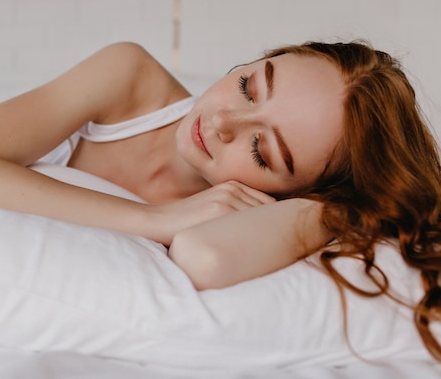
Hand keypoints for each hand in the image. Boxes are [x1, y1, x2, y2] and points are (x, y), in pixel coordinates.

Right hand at [145, 181, 275, 244]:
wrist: (156, 221)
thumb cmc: (185, 223)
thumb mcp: (211, 210)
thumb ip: (234, 212)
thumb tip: (261, 234)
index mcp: (232, 185)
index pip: (269, 204)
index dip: (278, 223)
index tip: (282, 239)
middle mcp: (232, 188)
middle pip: (270, 210)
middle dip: (278, 230)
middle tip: (284, 250)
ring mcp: (227, 197)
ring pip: (264, 218)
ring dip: (273, 235)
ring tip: (277, 254)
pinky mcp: (220, 209)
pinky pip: (251, 223)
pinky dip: (261, 237)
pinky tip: (262, 252)